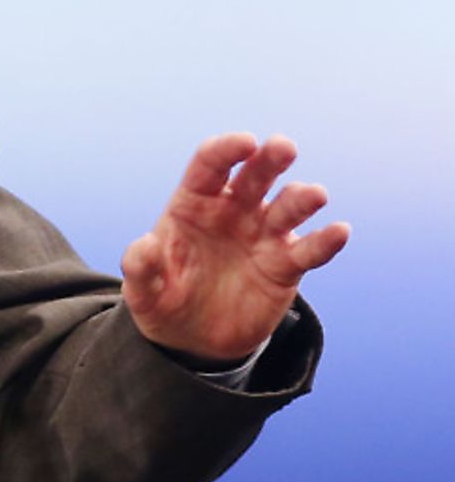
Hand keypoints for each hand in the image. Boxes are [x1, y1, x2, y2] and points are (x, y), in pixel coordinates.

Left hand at [122, 133, 348, 364]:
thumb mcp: (143, 290)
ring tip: (314, 195)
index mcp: (194, 203)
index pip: (211, 165)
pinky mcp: (285, 266)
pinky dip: (325, 241)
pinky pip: (309, 250)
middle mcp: (233, 211)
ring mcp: (262, 235)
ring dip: (301, 198)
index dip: (226, 150)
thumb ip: (140, 267)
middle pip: (255, 175)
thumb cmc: (163, 301)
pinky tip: (340, 231)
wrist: (193, 339)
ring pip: (288, 208)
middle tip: (284, 147)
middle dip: (270, 159)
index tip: (244, 143)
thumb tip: (144, 245)